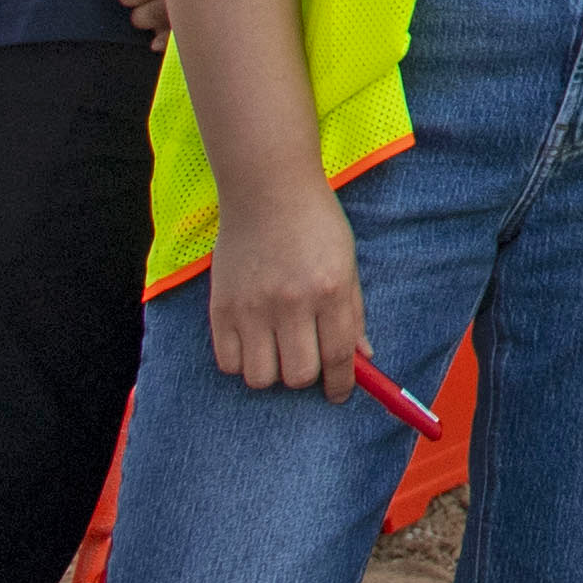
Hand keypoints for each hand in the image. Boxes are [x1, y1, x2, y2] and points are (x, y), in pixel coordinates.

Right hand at [204, 182, 369, 396]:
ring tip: (276, 349)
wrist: (266, 189)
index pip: (339, 357)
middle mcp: (292, 302)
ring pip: (261, 377)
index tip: (339, 393)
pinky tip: (251, 341)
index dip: (342, 384)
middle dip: (307, 376)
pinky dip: (241, 362)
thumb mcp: (346, 262)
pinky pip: (228, 363)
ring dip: (272, 372)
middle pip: (299, 375)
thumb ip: (352, 313)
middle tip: (306, 359)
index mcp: (330, 290)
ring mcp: (252, 307)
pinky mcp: (220, 308)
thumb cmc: (314, 223)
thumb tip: (362, 358)